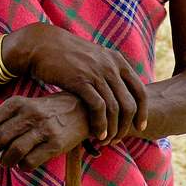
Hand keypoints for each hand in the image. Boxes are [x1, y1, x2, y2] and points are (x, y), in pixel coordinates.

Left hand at [0, 92, 88, 170]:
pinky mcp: (56, 143)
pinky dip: (22, 167)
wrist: (81, 109)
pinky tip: (24, 163)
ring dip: (5, 162)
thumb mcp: (25, 106)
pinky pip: (30, 162)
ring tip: (6, 162)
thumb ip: (3, 118)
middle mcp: (29, 113)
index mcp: (17, 103)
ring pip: (12, 152)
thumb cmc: (46, 112)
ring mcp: (44, 128)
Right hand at [3, 23, 146, 144]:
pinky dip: (101, 124)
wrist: (42, 45)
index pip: (140, 90)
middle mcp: (111, 66)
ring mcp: (96, 73)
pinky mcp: (81, 81)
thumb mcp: (95, 57)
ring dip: (113, 129)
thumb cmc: (68, 55)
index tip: (140, 126)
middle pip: (130, 104)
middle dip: (126, 126)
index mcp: (117, 60)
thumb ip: (108, 71)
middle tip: (118, 139)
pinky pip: (98, 107)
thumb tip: (119, 91)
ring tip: (106, 141)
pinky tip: (97, 134)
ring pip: (115, 109)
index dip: (142, 112)